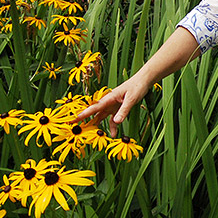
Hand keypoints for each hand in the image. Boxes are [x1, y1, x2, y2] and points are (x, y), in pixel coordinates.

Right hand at [71, 27, 200, 135]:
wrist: (143, 81)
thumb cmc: (137, 87)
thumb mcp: (131, 99)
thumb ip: (124, 111)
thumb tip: (116, 122)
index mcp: (109, 98)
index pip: (94, 107)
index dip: (83, 114)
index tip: (74, 119)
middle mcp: (108, 102)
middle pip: (94, 113)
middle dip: (84, 120)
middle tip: (73, 127)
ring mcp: (112, 105)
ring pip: (102, 117)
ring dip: (97, 125)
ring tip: (91, 136)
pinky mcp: (118, 108)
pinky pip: (112, 119)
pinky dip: (112, 126)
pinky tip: (114, 134)